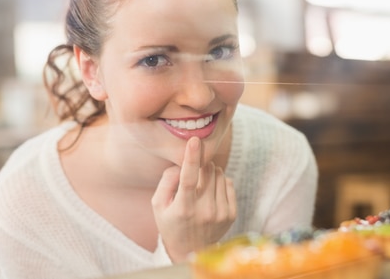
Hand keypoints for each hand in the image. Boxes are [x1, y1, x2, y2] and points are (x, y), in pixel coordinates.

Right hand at [151, 136, 236, 261]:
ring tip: (201, 186)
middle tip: (193, 176)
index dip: (191, 158)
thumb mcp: (158, 205)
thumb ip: (166, 181)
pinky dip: (220, 182)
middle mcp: (204, 211)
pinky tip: (211, 193)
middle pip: (207, 171)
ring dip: (210, 173)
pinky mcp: (231, 214)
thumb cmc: (171, 223)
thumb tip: (181, 165)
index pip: (188, 179)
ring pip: (220, 174)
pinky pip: (229, 183)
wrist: (191, 250)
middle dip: (200, 166)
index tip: (194, 140)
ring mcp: (220, 213)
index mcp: (183, 208)